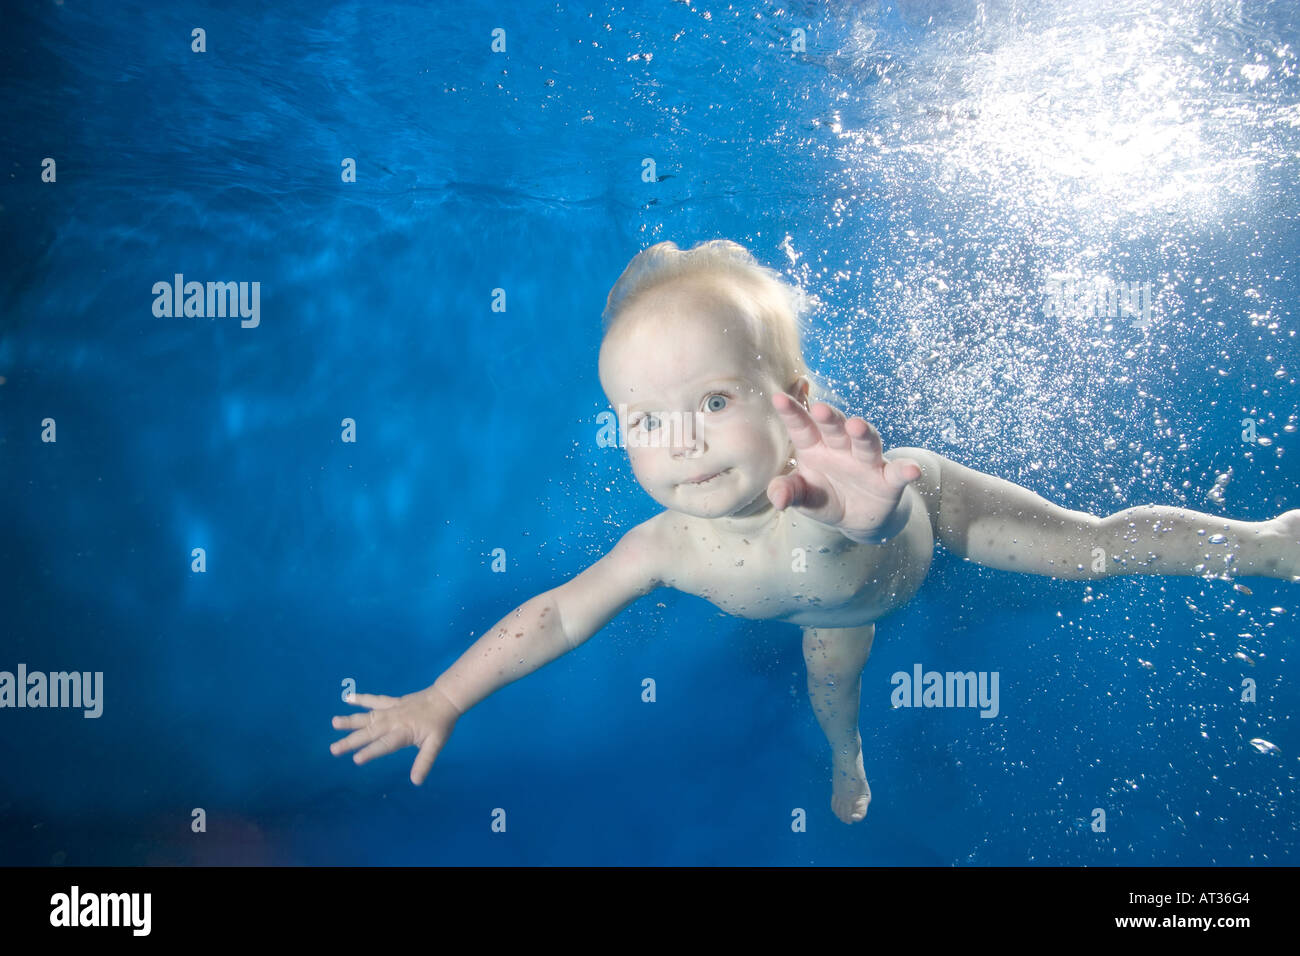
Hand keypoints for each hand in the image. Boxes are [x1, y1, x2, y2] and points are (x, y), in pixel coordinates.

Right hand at [330, 686, 460, 784]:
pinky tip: (348, 698)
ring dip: (351, 720)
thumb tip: (416, 782)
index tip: (356, 759)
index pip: (384, 744)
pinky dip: (362, 698)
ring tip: (334, 723)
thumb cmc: (440, 724)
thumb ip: (424, 762)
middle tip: (334, 749)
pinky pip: (375, 700)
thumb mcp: (436, 745)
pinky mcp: (392, 702)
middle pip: (370, 732)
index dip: (371, 752)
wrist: (445, 699)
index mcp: (404, 732)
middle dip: (351, 741)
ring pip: (368, 716)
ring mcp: (391, 710)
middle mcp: (393, 721)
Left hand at [768, 393, 920, 542]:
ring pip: (866, 443)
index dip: (792, 413)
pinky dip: (906, 470)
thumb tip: (776, 498)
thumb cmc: (825, 497)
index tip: (778, 398)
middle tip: (821, 408)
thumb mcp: (804, 497)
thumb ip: (789, 492)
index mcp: (815, 447)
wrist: (857, 518)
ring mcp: (867, 462)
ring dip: (863, 433)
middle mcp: (841, 449)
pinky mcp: (888, 480)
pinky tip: (912, 470)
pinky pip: (898, 473)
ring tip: (856, 425)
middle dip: (830, 418)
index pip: (802, 427)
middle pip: (836, 429)